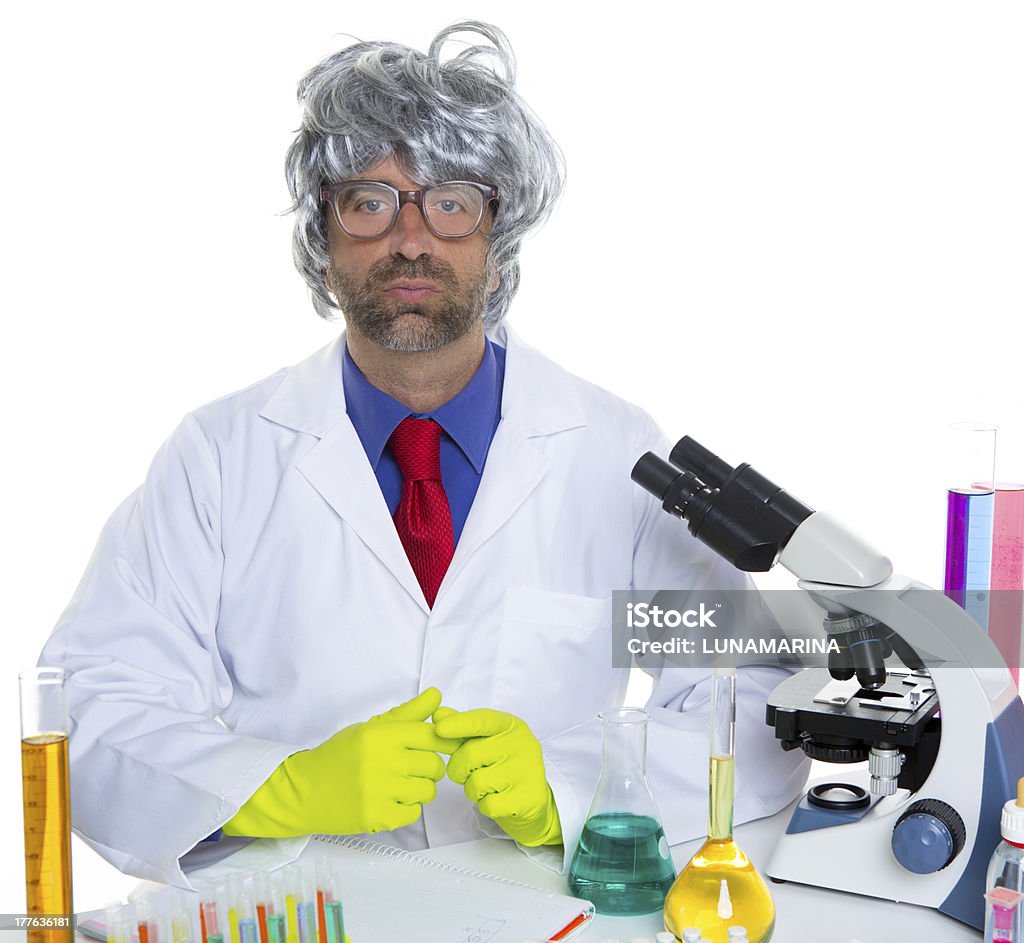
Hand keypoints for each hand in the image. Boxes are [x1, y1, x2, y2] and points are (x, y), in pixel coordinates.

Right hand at [224, 688, 461, 836]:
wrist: (303, 790)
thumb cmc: (339, 755)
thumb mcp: (370, 727)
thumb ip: (407, 713)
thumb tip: (436, 695)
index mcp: (380, 735)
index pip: (431, 735)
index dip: (440, 741)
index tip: (437, 746)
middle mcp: (381, 761)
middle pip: (434, 765)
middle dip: (429, 767)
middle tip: (413, 767)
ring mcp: (379, 792)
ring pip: (428, 791)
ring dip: (420, 789)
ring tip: (401, 784)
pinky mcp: (376, 817)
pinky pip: (414, 813)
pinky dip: (407, 808)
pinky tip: (391, 799)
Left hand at [432, 707, 561, 845]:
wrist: (531, 799)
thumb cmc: (502, 765)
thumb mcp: (485, 741)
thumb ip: (462, 728)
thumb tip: (439, 715)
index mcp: (511, 725)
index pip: (482, 720)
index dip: (459, 723)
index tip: (439, 729)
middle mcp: (523, 743)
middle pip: (470, 754)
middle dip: (459, 769)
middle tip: (468, 773)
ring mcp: (528, 770)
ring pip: (477, 782)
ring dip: (472, 790)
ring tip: (487, 786)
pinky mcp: (529, 798)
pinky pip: (488, 804)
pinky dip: (486, 805)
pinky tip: (498, 799)